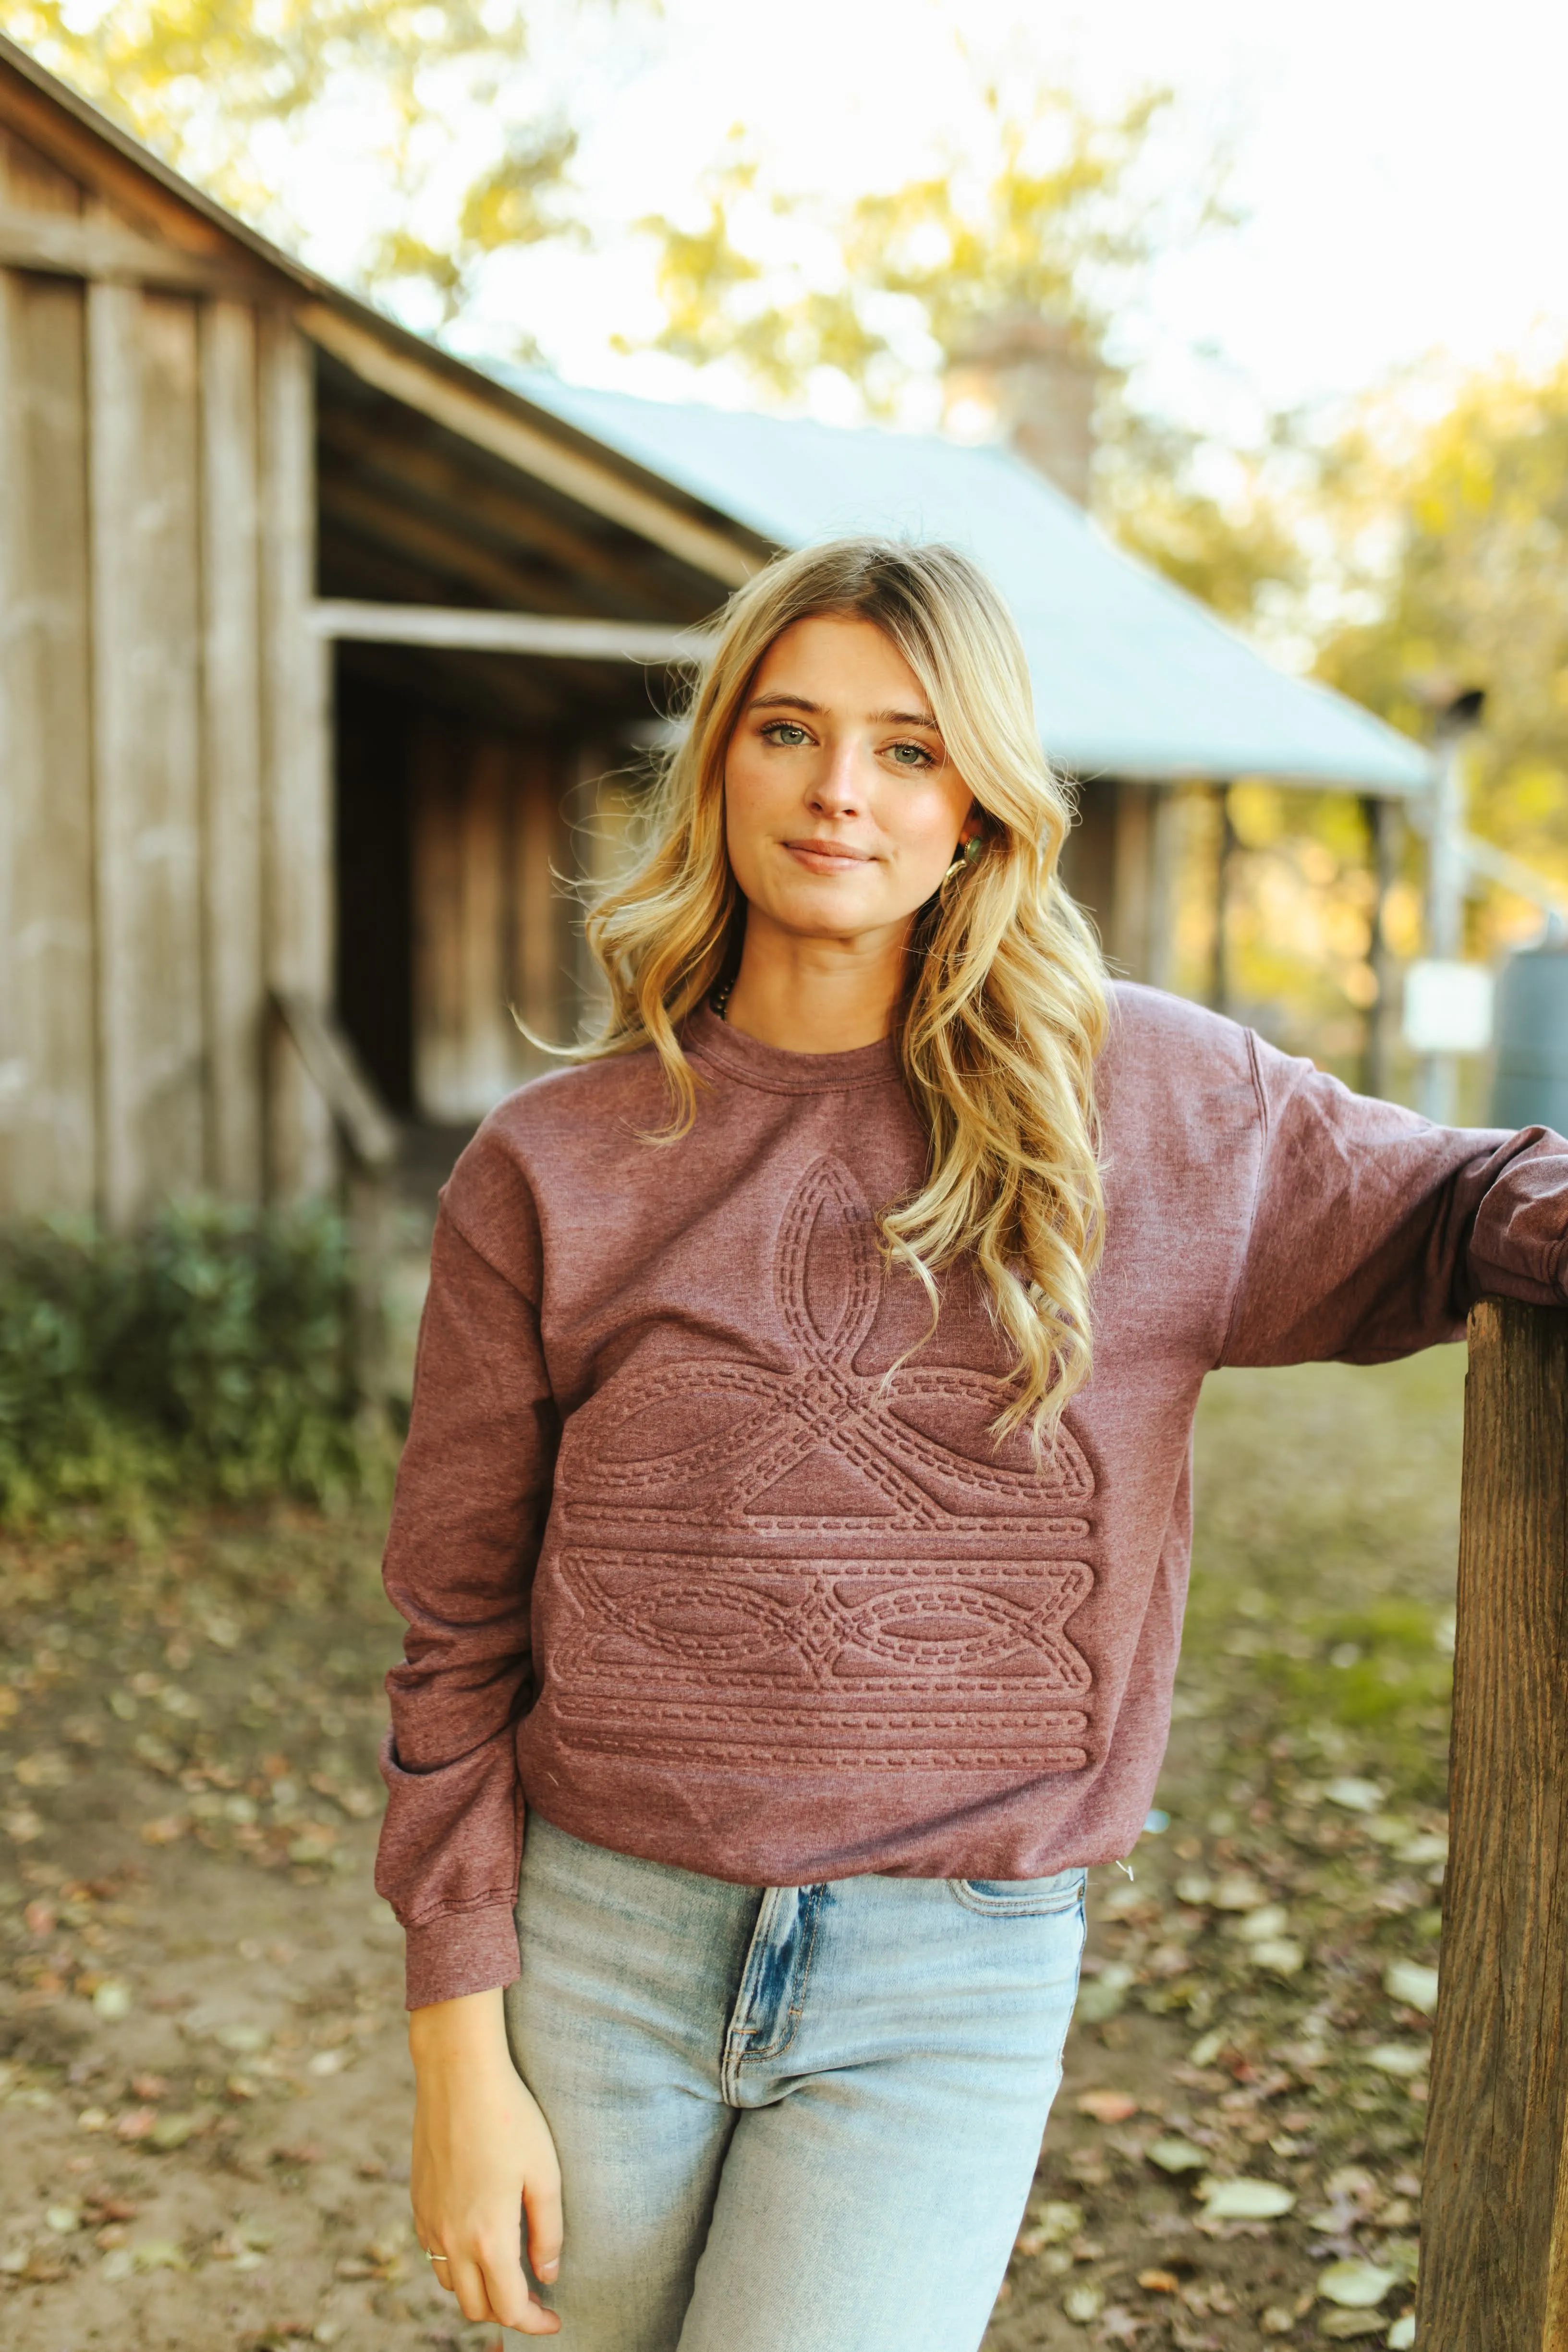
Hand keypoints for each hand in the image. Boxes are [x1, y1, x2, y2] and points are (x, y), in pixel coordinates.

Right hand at [409, 1987, 561, 2334]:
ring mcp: (430, 2221)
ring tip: (508, 2268)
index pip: (509, 2306)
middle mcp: (451, 2238)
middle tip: (533, 2295)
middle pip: (475, 2306)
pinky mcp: (418, 2201)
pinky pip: (434, 2252)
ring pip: (450, 2284)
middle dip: (505, 2311)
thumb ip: (548, 2232)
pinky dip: (456, 2262)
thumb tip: (547, 2276)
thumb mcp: (545, 2174)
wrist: (458, 2074)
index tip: (554, 2321)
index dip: (534, 2323)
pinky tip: (479, 2237)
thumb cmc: (511, 2118)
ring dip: (478, 2288)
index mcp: (487, 2236)